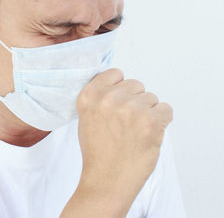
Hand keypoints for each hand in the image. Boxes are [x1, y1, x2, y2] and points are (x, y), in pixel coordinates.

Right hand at [61, 68, 172, 217]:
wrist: (107, 180)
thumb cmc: (98, 152)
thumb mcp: (86, 118)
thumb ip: (100, 98)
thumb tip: (119, 86)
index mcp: (89, 96)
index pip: (115, 73)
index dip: (120, 88)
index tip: (118, 101)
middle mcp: (109, 98)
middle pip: (135, 84)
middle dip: (134, 101)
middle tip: (126, 123)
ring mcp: (131, 108)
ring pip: (151, 98)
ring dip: (148, 113)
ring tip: (135, 132)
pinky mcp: (151, 121)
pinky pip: (166, 110)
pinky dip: (161, 122)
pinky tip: (147, 135)